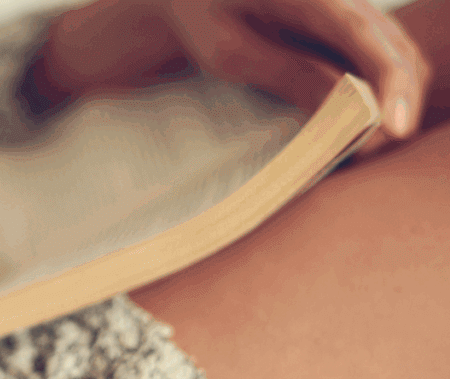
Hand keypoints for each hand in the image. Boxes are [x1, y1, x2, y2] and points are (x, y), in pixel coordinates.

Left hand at [37, 0, 430, 148]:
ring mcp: (336, 7)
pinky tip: (352, 126)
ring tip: (364, 145)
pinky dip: (368, 91)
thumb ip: (288, 73)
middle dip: (397, 99)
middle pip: (393, 46)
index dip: (390, 84)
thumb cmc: (195, 12)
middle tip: (374, 150)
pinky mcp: (329, 25)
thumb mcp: (230, 49)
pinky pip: (364, 56)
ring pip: (387, 52)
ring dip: (387, 98)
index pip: (371, 37)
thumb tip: (346, 108)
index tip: (387, 130)